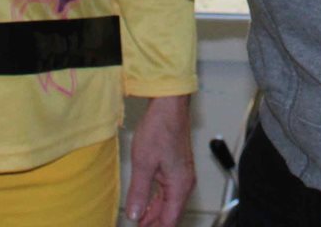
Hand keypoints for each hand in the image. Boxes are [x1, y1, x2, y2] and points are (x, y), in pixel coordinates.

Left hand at [124, 94, 194, 226]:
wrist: (168, 105)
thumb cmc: (159, 128)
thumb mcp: (143, 163)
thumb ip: (139, 193)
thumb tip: (135, 215)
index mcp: (180, 185)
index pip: (169, 220)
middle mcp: (185, 183)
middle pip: (171, 214)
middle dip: (153, 224)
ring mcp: (182, 175)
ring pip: (169, 203)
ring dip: (154, 213)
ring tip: (137, 219)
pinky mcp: (177, 167)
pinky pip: (168, 192)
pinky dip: (157, 201)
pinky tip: (146, 203)